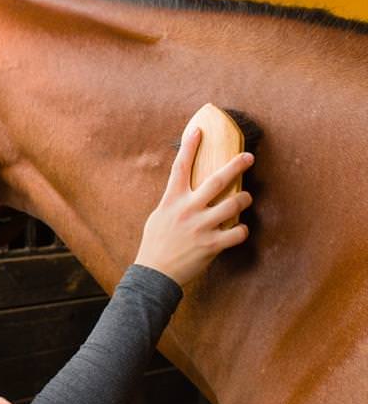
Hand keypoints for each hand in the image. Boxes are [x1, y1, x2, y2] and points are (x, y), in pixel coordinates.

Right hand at [134, 128, 253, 285]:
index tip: (199, 130)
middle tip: (248, 157)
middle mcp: (187, 209)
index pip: (181, 167)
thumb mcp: (159, 216)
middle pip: (217, 180)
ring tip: (246, 197)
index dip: (190, 146)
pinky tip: (241, 230)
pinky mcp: (211, 245)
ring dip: (244, 199)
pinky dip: (243, 231)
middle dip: (236, 165)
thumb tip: (189, 190)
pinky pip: (237, 233)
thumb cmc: (156, 243)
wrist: (154, 273)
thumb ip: (175, 202)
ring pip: (233, 204)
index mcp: (172, 200)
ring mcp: (200, 227)